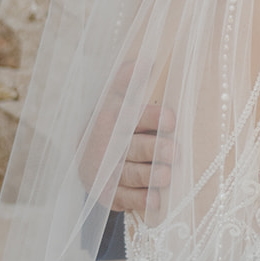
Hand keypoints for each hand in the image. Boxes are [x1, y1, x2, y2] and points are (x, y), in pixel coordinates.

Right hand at [79, 63, 175, 216]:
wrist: (85, 160)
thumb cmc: (112, 126)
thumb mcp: (114, 101)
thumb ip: (126, 82)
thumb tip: (146, 60)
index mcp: (111, 119)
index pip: (131, 116)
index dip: (151, 118)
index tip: (172, 120)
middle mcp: (107, 146)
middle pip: (133, 148)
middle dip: (154, 150)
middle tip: (174, 152)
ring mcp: (106, 171)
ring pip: (130, 174)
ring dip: (149, 176)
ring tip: (167, 176)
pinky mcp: (107, 193)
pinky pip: (124, 198)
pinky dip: (139, 200)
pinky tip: (155, 200)